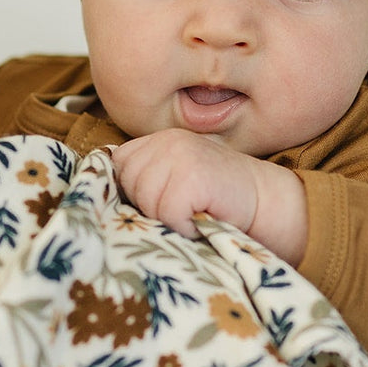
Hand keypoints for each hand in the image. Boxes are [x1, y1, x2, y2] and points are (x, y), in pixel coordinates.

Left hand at [109, 129, 307, 262]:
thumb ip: (143, 180)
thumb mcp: (174, 181)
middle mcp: (166, 140)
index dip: (135, 192)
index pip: (117, 167)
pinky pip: (167, 213)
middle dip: (151, 208)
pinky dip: (185, 226)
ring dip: (169, 219)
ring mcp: (180, 155)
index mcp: (157, 140)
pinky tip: (204, 217)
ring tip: (195, 212)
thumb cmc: (217, 201)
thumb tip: (100, 200)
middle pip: (128, 186)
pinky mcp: (192, 176)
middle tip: (185, 209)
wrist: (266, 203)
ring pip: (145, 201)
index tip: (166, 201)